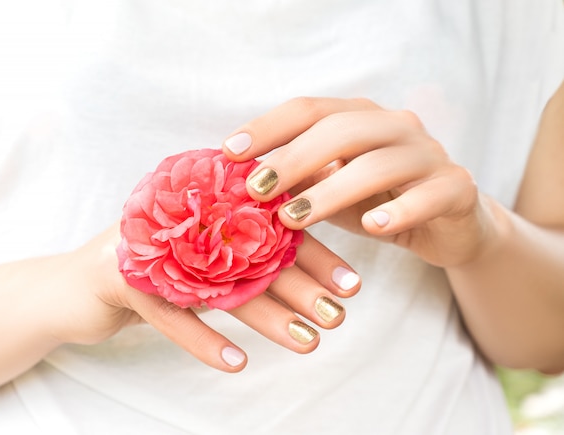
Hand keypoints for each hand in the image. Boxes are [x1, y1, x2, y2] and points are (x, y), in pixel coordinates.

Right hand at [52, 221, 359, 372]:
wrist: (70, 287)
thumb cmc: (147, 271)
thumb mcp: (195, 259)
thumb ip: (240, 253)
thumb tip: (305, 261)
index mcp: (200, 206)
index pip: (269, 226)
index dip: (312, 254)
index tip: (351, 284)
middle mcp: (177, 218)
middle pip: (251, 254)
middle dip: (300, 287)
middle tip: (339, 313)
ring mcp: (147, 246)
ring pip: (218, 285)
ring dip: (268, 318)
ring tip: (308, 343)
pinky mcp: (120, 278)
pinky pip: (170, 316)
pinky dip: (203, 340)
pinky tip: (237, 363)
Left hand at [223, 97, 484, 267]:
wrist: (447, 224)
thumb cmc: (378, 203)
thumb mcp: (332, 190)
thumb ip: (300, 180)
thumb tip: (243, 180)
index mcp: (361, 118)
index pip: (310, 109)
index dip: (269, 127)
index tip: (229, 151)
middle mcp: (396, 126)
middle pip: (342, 129)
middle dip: (294, 158)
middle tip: (256, 188)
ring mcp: (429, 155)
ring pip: (380, 164)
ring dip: (333, 191)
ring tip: (294, 218)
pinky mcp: (457, 188)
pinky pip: (429, 195)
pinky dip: (400, 211)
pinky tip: (374, 227)